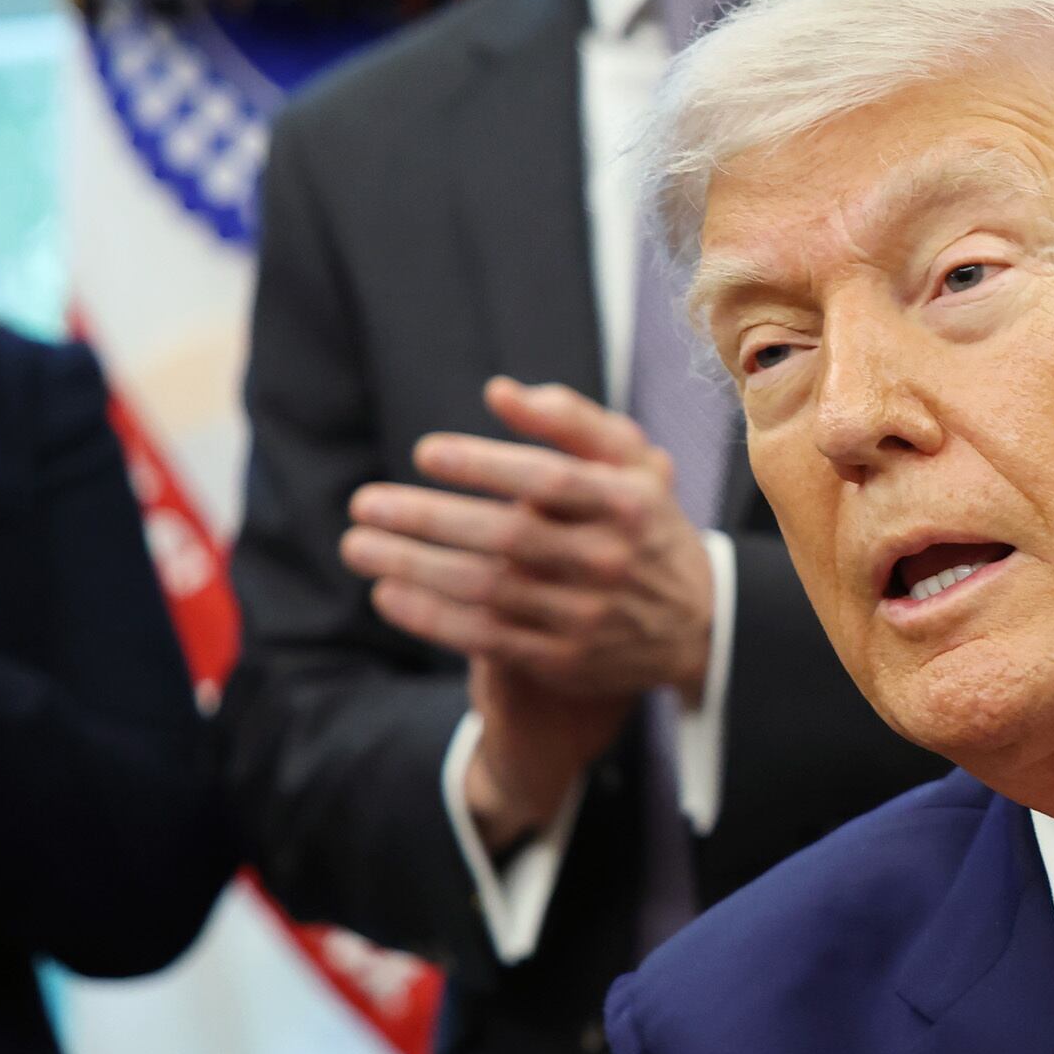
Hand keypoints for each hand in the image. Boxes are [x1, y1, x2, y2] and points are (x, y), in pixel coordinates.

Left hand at [340, 378, 716, 842]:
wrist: (695, 624)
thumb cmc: (644, 524)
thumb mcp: (633, 463)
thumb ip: (572, 420)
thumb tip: (499, 393)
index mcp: (628, 502)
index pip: (548, 480)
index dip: (484, 465)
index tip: (424, 452)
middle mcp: (610, 560)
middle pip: (507, 536)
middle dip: (427, 518)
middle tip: (364, 503)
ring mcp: (587, 615)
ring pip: (486, 590)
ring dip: (412, 568)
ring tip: (358, 547)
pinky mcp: (564, 659)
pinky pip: (485, 639)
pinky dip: (431, 618)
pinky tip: (388, 595)